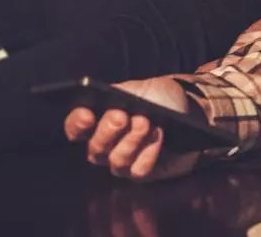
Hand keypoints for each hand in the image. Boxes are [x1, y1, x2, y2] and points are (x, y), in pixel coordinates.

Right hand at [63, 77, 201, 180]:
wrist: (185, 109)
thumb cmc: (156, 97)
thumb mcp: (139, 88)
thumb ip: (121, 95)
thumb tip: (110, 107)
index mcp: (96, 119)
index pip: (75, 127)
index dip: (77, 124)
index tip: (87, 115)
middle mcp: (103, 145)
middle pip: (95, 149)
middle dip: (108, 132)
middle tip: (121, 116)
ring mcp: (120, 161)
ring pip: (117, 161)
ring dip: (133, 140)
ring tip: (147, 122)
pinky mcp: (140, 172)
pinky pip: (138, 170)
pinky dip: (149, 153)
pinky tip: (158, 137)